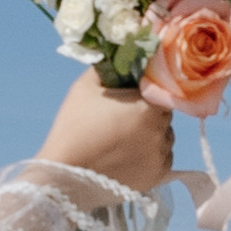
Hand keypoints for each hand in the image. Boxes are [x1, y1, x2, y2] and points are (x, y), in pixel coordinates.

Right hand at [36, 72, 175, 193]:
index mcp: (149, 104)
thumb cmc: (74, 127)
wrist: (65, 177)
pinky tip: (127, 155)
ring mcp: (161, 155)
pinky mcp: (157, 176)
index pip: (161, 87)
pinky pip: (163, 158)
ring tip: (123, 140)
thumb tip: (123, 53)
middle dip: (148, 111)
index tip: (130, 95)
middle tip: (122, 118)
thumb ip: (111, 65)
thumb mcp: (86, 85)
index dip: (146, 89)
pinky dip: (150, 155)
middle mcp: (162, 130)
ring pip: (165, 136)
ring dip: (151, 133)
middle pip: (164, 112)